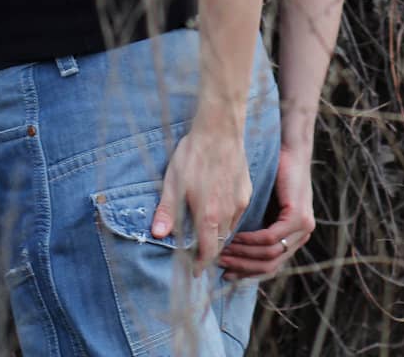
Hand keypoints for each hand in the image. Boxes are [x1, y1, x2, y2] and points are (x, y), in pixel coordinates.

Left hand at [152, 124, 251, 273]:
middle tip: (199, 254)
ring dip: (219, 234)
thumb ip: (167, 211)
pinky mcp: (246, 190)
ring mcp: (239, 202)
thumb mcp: (173, 182)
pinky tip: (219, 209)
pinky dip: (229, 218)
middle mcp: (228, 213)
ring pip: (231, 228)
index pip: (208, 251)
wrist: (220, 130)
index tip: (196, 272)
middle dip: (210, 251)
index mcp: (209, 216)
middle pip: (220, 242)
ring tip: (208, 233)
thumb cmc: (193, 155)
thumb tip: (156, 235)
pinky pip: (238, 213)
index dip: (202, 264)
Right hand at [216, 144, 314, 278]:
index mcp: (293, 238)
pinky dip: (252, 240)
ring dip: (243, 255)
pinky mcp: (299, 218)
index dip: (247, 272)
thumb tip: (232, 248)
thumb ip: (256, 226)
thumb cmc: (275, 175)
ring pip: (269, 255)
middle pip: (269, 266)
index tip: (226, 272)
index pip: (269, 267)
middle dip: (242, 268)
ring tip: (224, 252)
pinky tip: (236, 238)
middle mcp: (301, 238)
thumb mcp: (264, 206)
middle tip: (221, 265)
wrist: (291, 151)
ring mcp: (303, 229)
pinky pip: (271, 238)